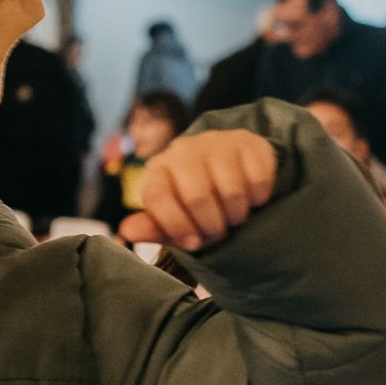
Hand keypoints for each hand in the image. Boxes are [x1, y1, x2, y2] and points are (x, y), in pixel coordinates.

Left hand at [119, 128, 279, 249]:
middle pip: (197, 197)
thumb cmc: (195, 203)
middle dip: (212, 225)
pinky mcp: (248, 142)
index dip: (176, 227)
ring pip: (231, 190)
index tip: (194, 242)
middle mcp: (183, 150)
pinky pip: (257, 180)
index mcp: (158, 169)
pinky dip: (258, 199)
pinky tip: (251, 198)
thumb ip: (153, 227)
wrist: (230, 168)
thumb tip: (127, 231)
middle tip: (219, 231)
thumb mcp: (174, 218)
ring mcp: (216, 142)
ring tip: (234, 216)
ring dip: (237, 215)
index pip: (158, 197)